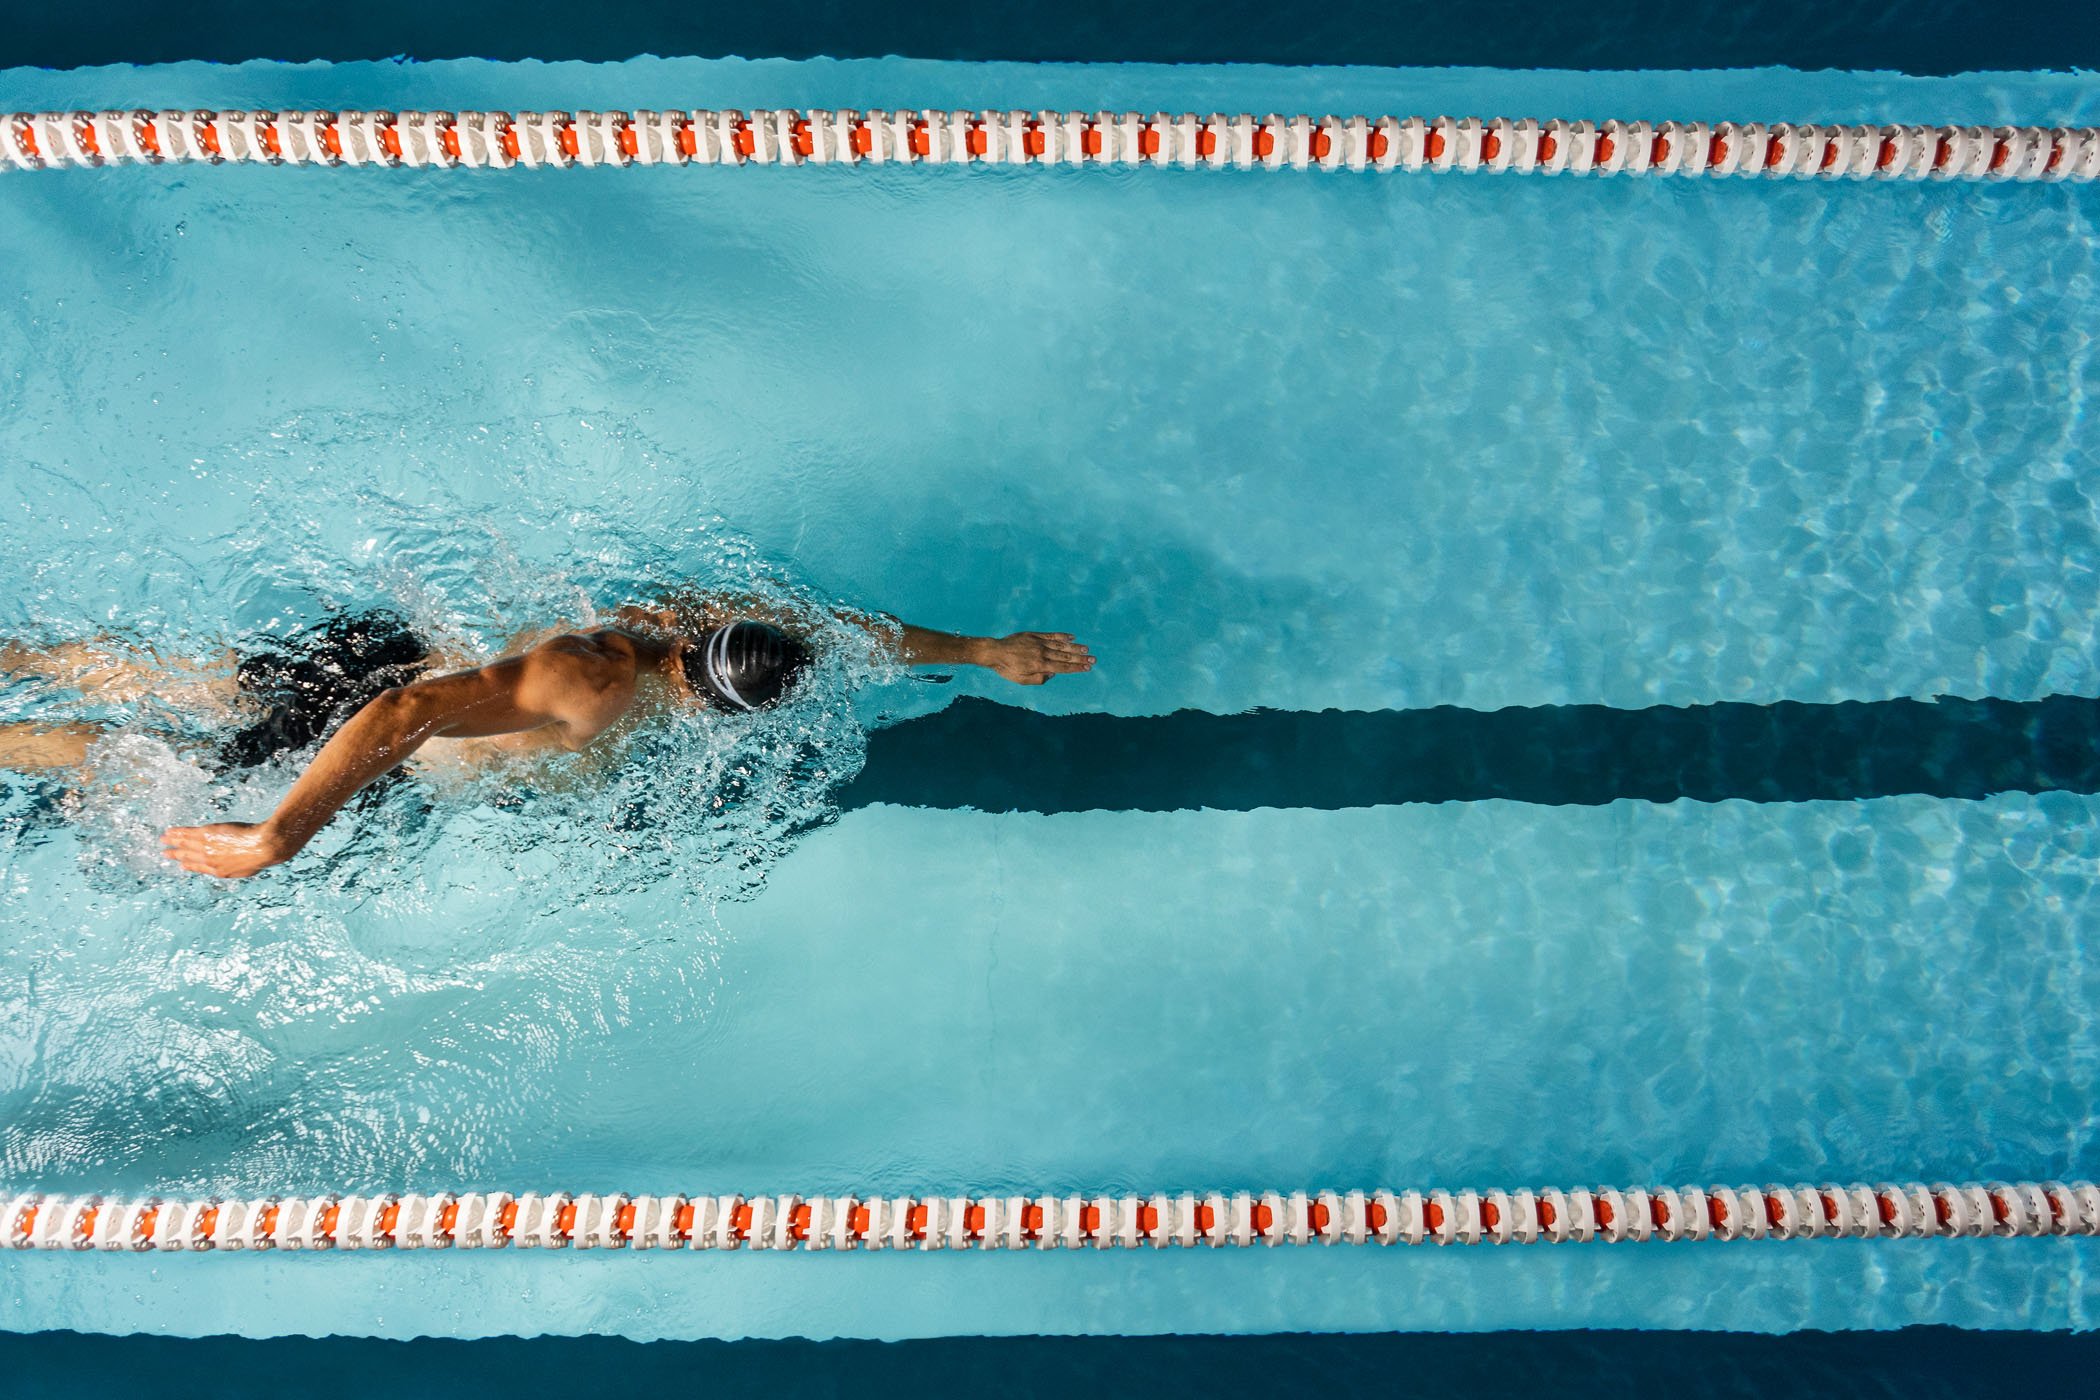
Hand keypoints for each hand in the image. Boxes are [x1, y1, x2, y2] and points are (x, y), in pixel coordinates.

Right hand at [161, 821, 292, 878]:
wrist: (264, 846)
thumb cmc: (264, 856)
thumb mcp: (251, 866)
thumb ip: (241, 865)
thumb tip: (244, 862)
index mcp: (221, 871)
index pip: (201, 868)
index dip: (190, 866)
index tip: (182, 865)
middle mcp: (210, 861)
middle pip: (189, 857)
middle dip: (176, 855)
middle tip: (165, 854)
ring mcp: (207, 847)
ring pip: (185, 844)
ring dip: (172, 841)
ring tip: (163, 840)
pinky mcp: (207, 835)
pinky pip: (188, 833)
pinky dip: (177, 833)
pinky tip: (170, 831)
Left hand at [979, 632, 1094, 685]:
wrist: (994, 652)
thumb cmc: (1006, 669)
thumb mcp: (1021, 680)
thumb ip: (1038, 679)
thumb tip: (1053, 674)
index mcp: (1039, 666)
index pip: (1062, 667)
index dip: (1076, 668)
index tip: (1087, 668)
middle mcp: (1042, 653)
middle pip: (1065, 656)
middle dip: (1080, 658)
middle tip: (1094, 659)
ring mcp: (1039, 643)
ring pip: (1060, 645)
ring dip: (1075, 647)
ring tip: (1087, 649)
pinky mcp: (1034, 635)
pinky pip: (1051, 635)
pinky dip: (1062, 636)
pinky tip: (1072, 636)